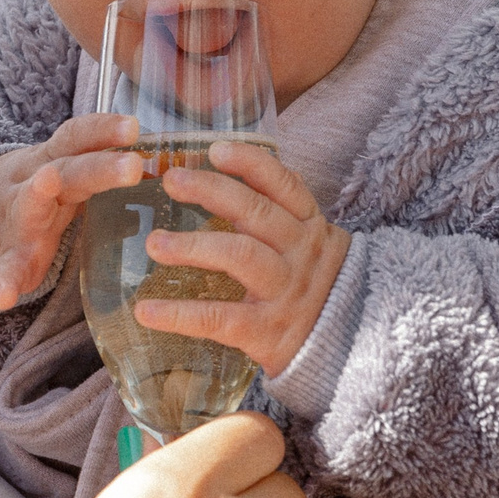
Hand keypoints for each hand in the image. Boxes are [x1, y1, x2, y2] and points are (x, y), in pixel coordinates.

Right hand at [0, 113, 146, 308]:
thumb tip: (177, 168)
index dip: (104, 129)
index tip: (135, 126)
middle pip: (65, 170)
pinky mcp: (6, 257)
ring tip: (45, 185)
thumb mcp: (62, 173)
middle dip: (98, 167)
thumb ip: (103, 166)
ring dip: (37, 195)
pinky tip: (3, 297)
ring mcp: (16, 220)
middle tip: (132, 166)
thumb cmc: (36, 196)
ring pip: (28, 204)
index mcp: (53, 163)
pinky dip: (3, 282)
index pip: (78, 138)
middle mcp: (33, 183)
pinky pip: (3, 268)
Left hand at [134, 138, 349, 377]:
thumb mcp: (310, 244)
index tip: (215, 149)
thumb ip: (280, 212)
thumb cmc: (312, 286)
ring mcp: (285, 293)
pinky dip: (179, 314)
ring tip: (154, 243)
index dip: (251, 164)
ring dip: (192, 246)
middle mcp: (300, 254)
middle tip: (171, 180)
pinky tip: (146, 311)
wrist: (352, 348)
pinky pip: (219, 318)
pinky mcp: (267, 332)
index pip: (284, 186)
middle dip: (213, 191)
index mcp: (310, 227)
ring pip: (240, 257)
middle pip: (257, 214)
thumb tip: (236, 168)